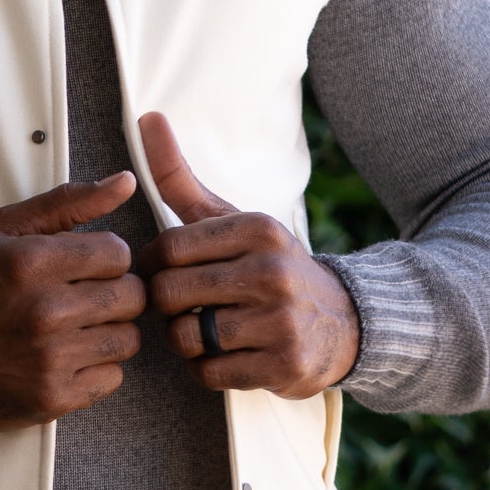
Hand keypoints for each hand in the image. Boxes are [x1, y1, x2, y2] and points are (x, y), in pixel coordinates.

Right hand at [0, 172, 146, 429]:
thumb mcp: (6, 231)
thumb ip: (69, 202)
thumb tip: (126, 183)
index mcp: (32, 263)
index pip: (119, 253)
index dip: (106, 259)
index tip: (86, 268)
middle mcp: (45, 311)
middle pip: (132, 296)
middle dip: (115, 293)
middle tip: (86, 298)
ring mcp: (51, 359)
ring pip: (128, 339)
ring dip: (110, 332)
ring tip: (79, 329)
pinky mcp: (54, 397)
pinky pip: (113, 378)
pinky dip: (98, 369)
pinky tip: (70, 359)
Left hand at [137, 112, 359, 396]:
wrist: (343, 322)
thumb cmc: (268, 266)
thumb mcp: (232, 220)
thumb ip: (181, 178)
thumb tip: (146, 117)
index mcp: (257, 230)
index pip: (169, 248)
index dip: (156, 266)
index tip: (170, 272)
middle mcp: (272, 271)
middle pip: (170, 295)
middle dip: (167, 306)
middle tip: (183, 306)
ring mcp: (280, 321)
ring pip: (186, 338)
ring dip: (186, 340)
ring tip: (205, 330)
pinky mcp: (283, 366)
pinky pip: (209, 373)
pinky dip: (207, 369)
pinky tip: (226, 354)